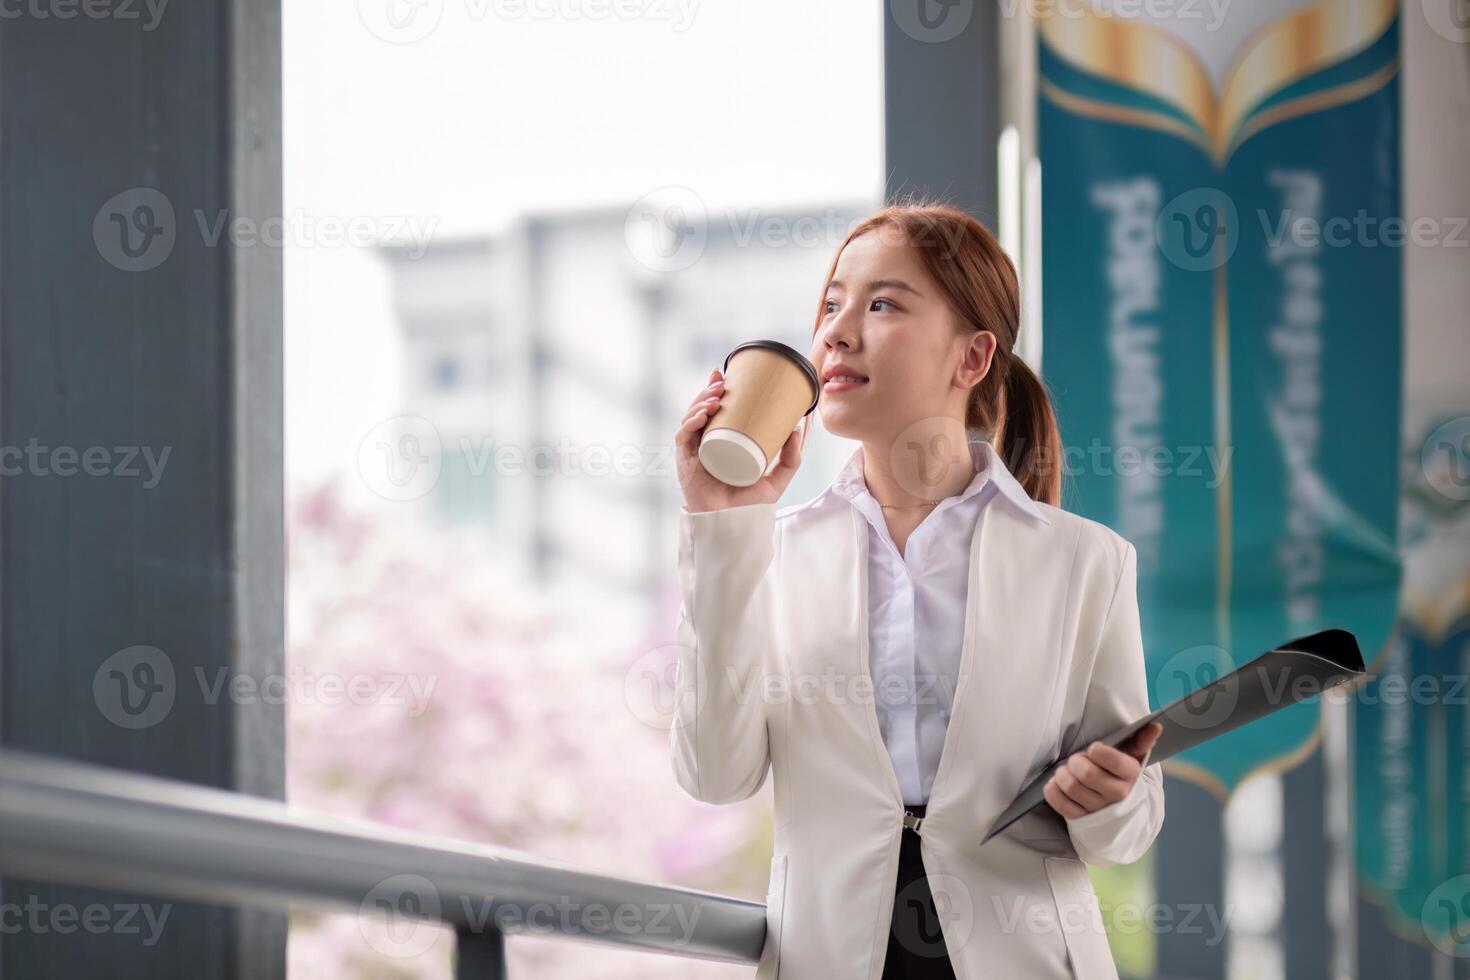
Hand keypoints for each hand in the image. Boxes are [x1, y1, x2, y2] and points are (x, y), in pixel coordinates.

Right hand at [675, 366, 805, 512]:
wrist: (733, 525)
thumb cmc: (749, 506)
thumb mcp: (777, 479)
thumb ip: (790, 458)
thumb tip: (797, 429)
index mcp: (721, 443)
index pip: (716, 412)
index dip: (716, 391)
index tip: (726, 374)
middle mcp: (705, 445)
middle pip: (701, 410)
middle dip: (708, 390)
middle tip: (722, 378)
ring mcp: (694, 453)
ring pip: (691, 419)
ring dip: (700, 401)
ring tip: (717, 394)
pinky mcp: (686, 462)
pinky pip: (684, 436)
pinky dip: (691, 422)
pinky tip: (703, 413)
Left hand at [1043, 722, 1161, 819]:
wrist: (1116, 804)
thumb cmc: (1118, 772)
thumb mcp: (1130, 755)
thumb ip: (1140, 740)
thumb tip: (1155, 726)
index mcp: (1131, 775)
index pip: (1116, 762)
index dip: (1098, 752)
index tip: (1093, 749)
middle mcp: (1118, 794)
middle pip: (1087, 774)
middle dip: (1076, 761)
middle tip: (1075, 759)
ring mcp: (1099, 809)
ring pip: (1071, 787)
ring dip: (1062, 774)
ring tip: (1066, 770)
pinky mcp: (1081, 818)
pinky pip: (1060, 803)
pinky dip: (1052, 790)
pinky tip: (1057, 783)